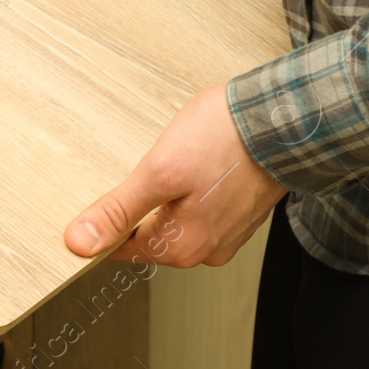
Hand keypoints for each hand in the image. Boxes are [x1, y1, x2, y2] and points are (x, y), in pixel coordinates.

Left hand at [64, 83, 286, 267]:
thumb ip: (119, 210)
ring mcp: (225, 232)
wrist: (287, 119)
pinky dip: (186, 190)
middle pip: (147, 234)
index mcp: (182, 248)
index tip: (95, 196)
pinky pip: (196, 209)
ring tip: (169, 161)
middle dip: (135, 205)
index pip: (121, 249)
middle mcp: (206, 250)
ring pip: (173, 219)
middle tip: (140, 166)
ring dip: (162, 195)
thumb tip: (81, 242)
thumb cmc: (227, 141)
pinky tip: (189, 163)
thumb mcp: (159, 172)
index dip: (103, 222)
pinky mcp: (236, 212)